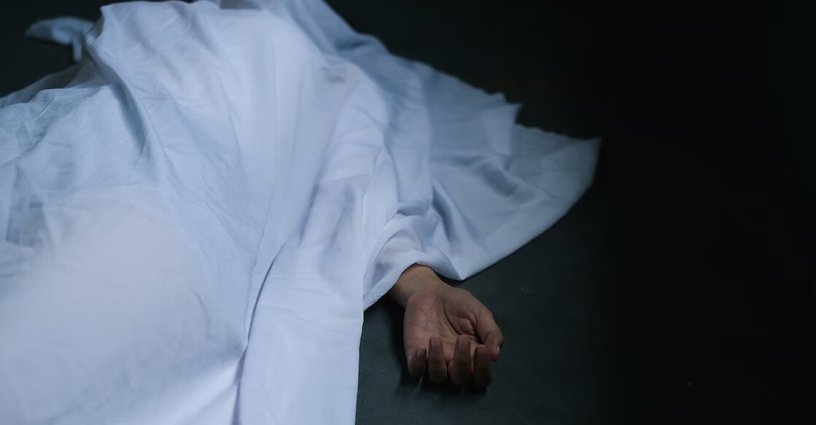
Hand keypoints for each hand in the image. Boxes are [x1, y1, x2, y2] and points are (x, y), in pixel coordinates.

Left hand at [389, 265, 503, 387]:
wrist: (432, 292)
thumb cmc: (459, 305)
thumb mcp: (481, 314)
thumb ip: (491, 332)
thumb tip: (495, 355)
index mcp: (473, 357)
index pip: (481, 377)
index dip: (483, 369)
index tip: (483, 349)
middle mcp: (454, 363)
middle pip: (460, 379)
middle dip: (463, 362)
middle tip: (462, 339)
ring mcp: (434, 360)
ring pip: (438, 378)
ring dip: (438, 363)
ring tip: (436, 339)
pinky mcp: (415, 354)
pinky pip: (415, 371)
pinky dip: (418, 365)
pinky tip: (422, 350)